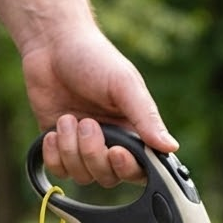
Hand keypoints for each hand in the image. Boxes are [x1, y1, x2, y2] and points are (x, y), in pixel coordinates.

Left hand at [21, 26, 177, 185]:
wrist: (52, 45)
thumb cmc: (94, 59)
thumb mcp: (125, 85)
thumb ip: (147, 118)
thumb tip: (171, 146)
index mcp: (134, 132)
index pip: (139, 170)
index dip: (127, 168)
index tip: (116, 151)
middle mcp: (112, 144)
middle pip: (108, 177)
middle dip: (93, 153)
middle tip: (86, 122)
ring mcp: (84, 148)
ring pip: (82, 176)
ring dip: (71, 149)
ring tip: (67, 118)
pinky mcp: (60, 147)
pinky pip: (59, 170)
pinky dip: (53, 154)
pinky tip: (54, 129)